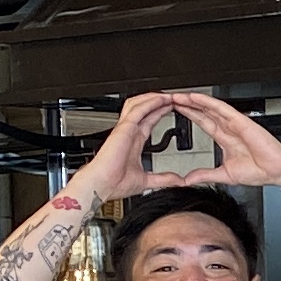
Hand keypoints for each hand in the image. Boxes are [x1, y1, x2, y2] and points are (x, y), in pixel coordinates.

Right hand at [67, 91, 181, 209]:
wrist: (102, 185)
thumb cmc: (115, 183)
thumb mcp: (147, 181)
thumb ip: (164, 179)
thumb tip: (179, 181)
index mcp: (133, 142)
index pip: (148, 120)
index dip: (159, 112)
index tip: (171, 108)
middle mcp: (129, 132)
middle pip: (144, 108)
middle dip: (158, 101)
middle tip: (173, 97)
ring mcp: (125, 129)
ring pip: (139, 104)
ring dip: (154, 98)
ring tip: (169, 95)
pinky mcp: (124, 128)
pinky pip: (138, 110)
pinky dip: (150, 102)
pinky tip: (162, 99)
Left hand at [142, 88, 280, 192]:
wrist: (276, 171)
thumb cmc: (259, 171)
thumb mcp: (225, 175)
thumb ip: (206, 175)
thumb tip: (188, 180)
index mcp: (225, 138)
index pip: (202, 122)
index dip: (188, 115)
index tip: (174, 110)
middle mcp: (228, 128)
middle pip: (203, 112)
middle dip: (187, 105)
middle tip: (170, 98)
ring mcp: (234, 123)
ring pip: (209, 107)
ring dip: (193, 101)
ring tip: (178, 96)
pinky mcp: (241, 122)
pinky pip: (221, 108)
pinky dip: (208, 102)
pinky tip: (195, 97)